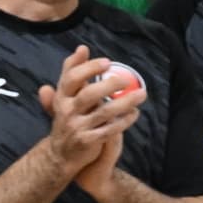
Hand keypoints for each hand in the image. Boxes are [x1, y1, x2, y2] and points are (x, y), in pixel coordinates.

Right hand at [41, 46, 138, 186]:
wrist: (61, 154)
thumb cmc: (68, 118)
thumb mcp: (65, 96)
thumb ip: (72, 72)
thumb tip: (82, 48)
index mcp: (61, 97)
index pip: (71, 78)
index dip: (88, 68)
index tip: (107, 62)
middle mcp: (66, 111)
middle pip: (88, 94)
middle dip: (109, 85)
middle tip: (126, 79)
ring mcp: (76, 127)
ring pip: (103, 112)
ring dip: (124, 103)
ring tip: (141, 94)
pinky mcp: (87, 141)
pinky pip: (109, 130)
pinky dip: (123, 121)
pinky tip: (134, 114)